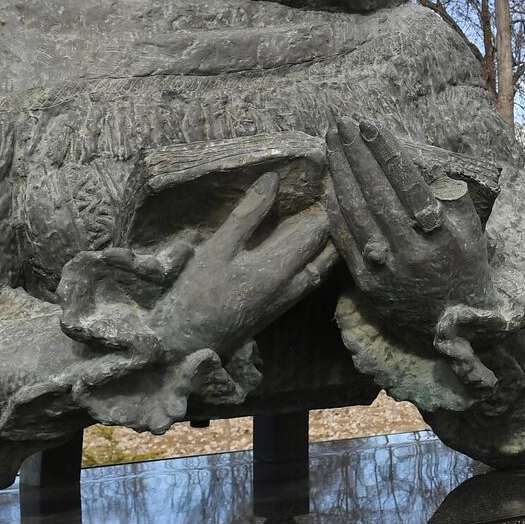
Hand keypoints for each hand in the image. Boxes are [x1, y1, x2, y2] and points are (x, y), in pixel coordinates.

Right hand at [147, 172, 336, 357]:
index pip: (318, 229)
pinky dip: (318, 259)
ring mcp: (290, 297)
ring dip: (329, 242)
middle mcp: (294, 283)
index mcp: (280, 267)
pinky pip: (312, 278)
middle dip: (333, 222)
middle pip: (327, 248)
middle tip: (334, 196)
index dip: (328, 205)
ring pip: (323, 265)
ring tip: (328, 216)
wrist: (189, 344)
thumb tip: (273, 179)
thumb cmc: (199, 292)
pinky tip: (312, 248)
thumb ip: (247, 214)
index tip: (332, 182)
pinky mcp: (282, 307)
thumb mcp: (218, 248)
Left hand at [324, 117, 524, 394]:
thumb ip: (452, 199)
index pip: (408, 183)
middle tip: (341, 123)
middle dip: (357, 154)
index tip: (369, 125)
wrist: (453, 328)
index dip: (386, 152)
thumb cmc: (464, 270)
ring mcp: (387, 270)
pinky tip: (328, 186)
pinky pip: (346, 243)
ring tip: (331, 145)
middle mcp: (413, 251)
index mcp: (443, 234)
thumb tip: (427, 168)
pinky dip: (335, 213)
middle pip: (378, 193)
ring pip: (358, 214)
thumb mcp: (472, 234)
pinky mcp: (368, 286)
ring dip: (341, 175)